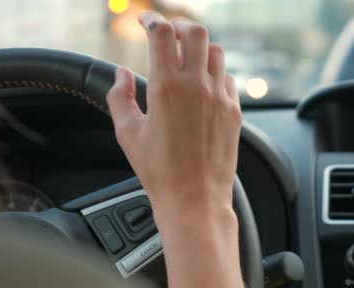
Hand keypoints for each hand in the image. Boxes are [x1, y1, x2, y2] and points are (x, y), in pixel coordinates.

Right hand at [106, 12, 241, 230]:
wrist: (195, 200)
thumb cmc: (159, 172)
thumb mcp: (128, 134)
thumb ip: (119, 97)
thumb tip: (121, 73)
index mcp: (166, 88)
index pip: (162, 33)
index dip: (151, 20)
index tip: (144, 21)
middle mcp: (197, 86)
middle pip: (196, 31)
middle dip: (179, 25)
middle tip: (168, 32)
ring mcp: (220, 97)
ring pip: (216, 52)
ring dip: (199, 47)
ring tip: (187, 57)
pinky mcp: (234, 111)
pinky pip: (228, 78)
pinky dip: (215, 73)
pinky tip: (204, 84)